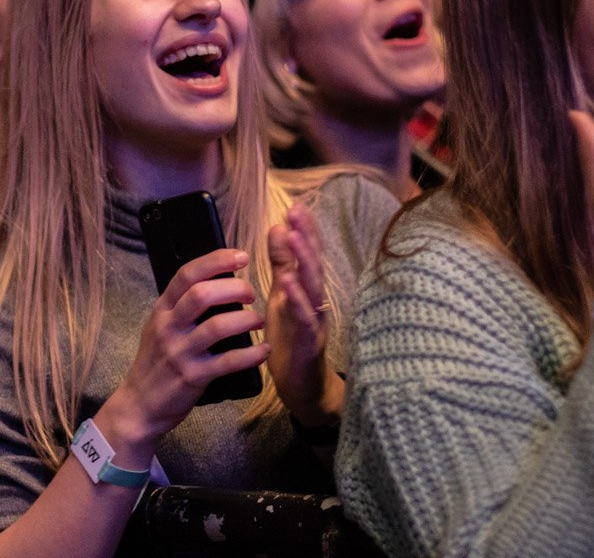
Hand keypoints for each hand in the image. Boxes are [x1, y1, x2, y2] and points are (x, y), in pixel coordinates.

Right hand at [108, 249, 268, 448]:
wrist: (139, 404)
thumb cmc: (157, 362)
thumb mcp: (161, 327)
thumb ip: (182, 306)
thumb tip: (219, 281)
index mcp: (162, 309)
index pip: (186, 274)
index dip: (216, 260)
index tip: (241, 256)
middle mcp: (169, 327)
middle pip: (202, 295)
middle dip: (233, 288)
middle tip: (251, 292)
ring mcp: (180, 352)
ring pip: (217, 327)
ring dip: (246, 320)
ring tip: (258, 320)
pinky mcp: (193, 377)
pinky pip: (228, 362)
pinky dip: (251, 354)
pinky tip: (263, 350)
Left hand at [265, 204, 340, 425]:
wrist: (301, 386)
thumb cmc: (291, 339)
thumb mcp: (281, 297)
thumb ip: (281, 264)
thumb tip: (277, 227)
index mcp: (306, 289)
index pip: (308, 255)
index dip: (305, 231)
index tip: (296, 206)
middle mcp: (316, 301)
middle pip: (314, 264)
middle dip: (307, 237)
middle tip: (296, 213)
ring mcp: (316, 321)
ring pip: (313, 287)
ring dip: (304, 261)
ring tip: (293, 236)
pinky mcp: (310, 342)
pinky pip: (306, 318)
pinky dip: (298, 299)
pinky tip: (287, 283)